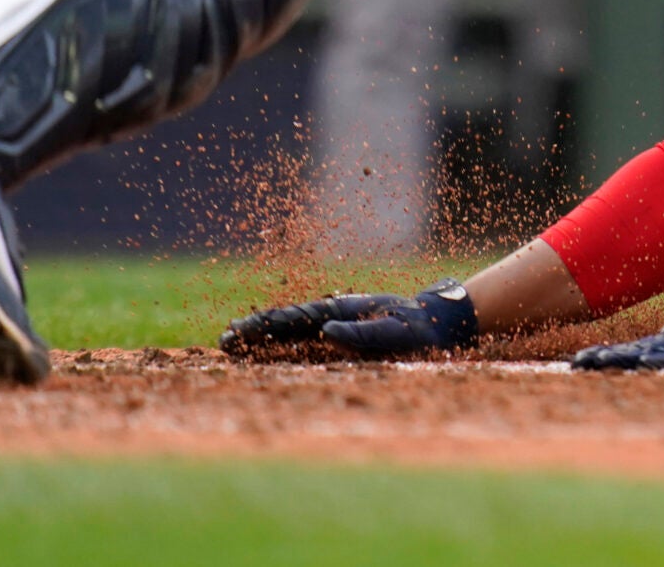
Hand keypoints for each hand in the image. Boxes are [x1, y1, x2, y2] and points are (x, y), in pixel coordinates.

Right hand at [220, 281, 477, 358]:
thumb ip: (363, 333)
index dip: (267, 325)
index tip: (240, 330)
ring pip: (290, 333)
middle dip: (255, 331)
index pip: (297, 317)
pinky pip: (304, 344)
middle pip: (286, 323)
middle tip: (222, 341)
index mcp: (344, 309)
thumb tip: (327, 331)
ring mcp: (335, 327)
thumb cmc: (421, 330)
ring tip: (231, 345)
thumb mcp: (397, 332)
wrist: (440, 323)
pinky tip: (261, 354)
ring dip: (262, 340)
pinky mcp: (340, 340)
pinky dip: (280, 348)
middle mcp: (335, 315)